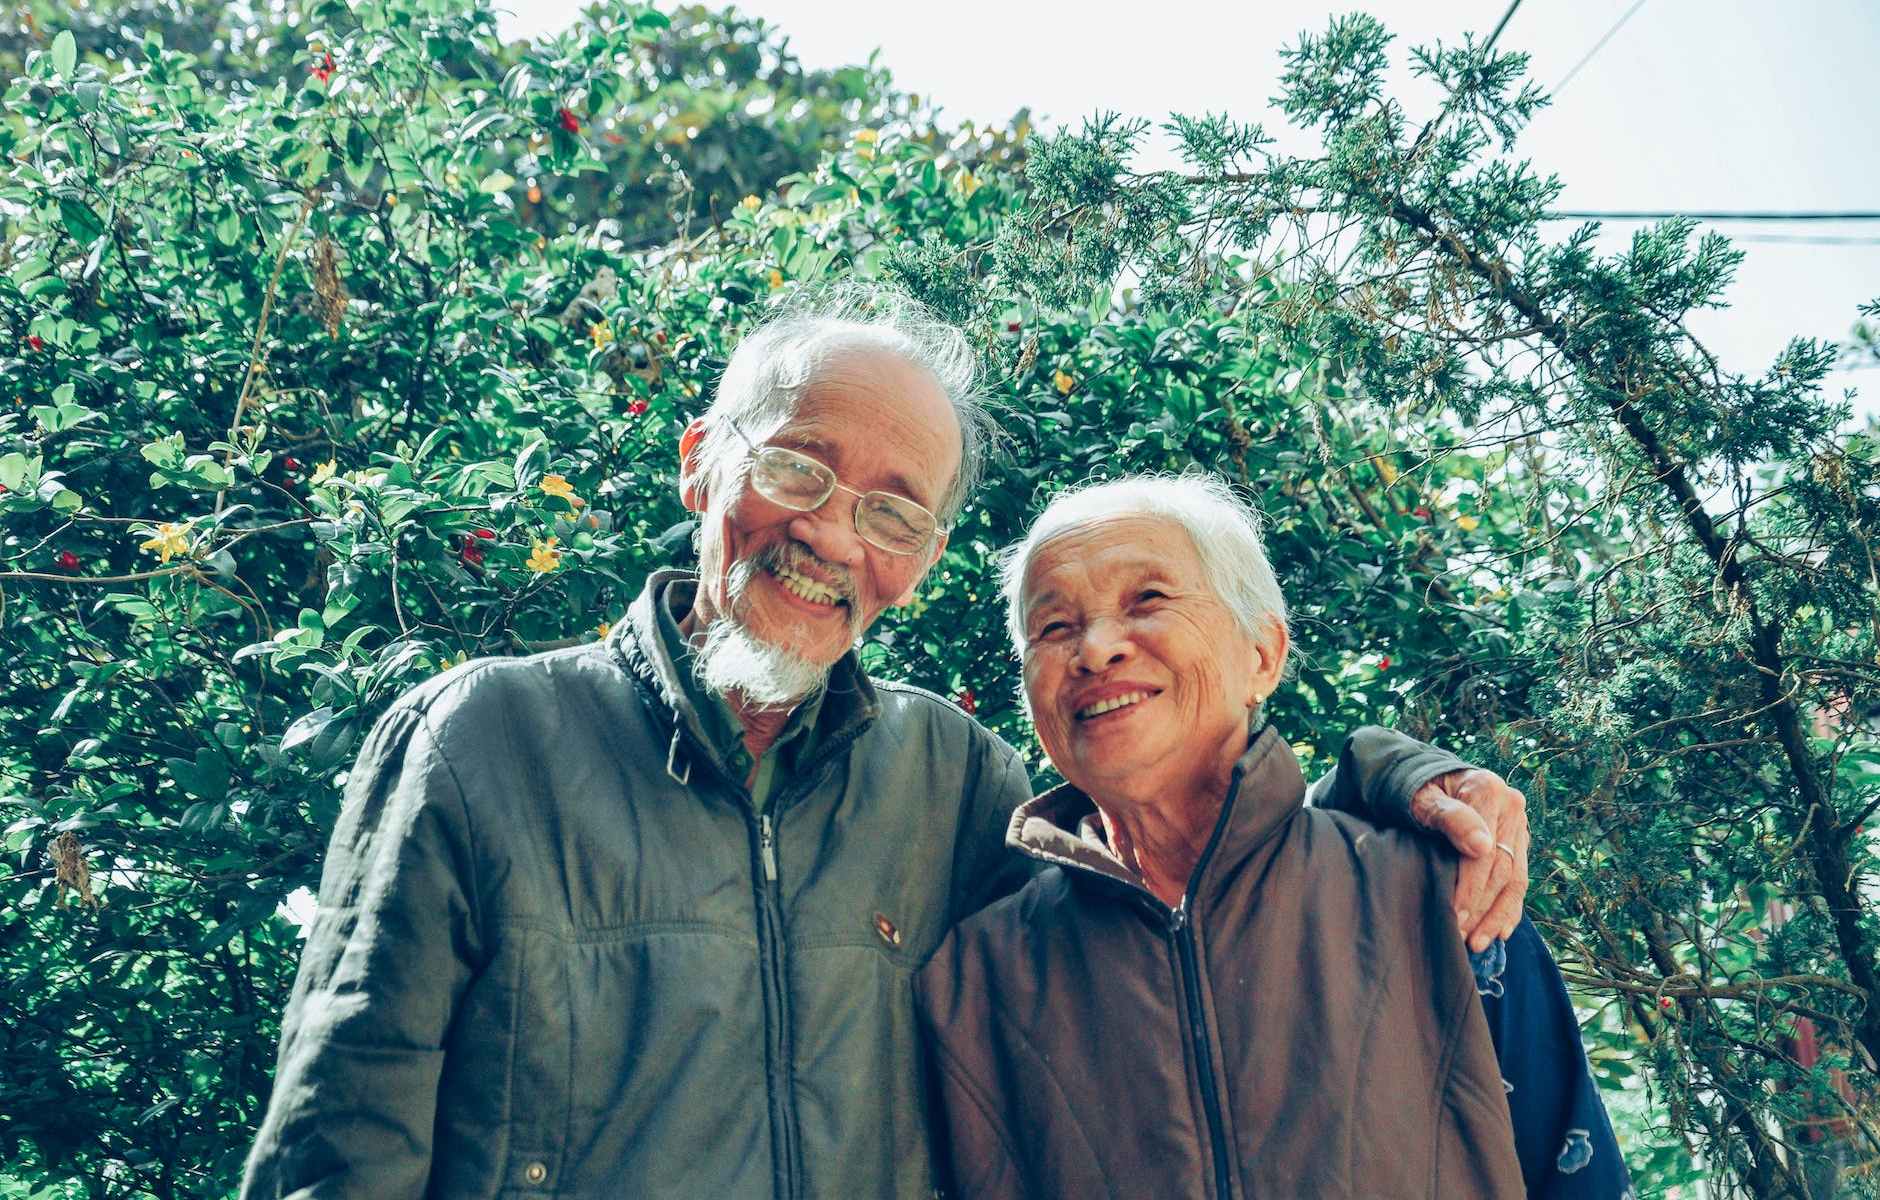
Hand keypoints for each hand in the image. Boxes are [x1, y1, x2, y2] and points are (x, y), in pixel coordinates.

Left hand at [1411, 767, 1528, 951]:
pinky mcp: (1518, 841)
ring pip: (1515, 879)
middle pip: (1501, 869)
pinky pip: (1520, 879)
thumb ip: (1449, 817)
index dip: (1470, 889)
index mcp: (1488, 790)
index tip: (1454, 917)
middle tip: (1462, 938)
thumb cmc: (1418, 790)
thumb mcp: (1422, 797)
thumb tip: (1481, 846)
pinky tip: (1500, 932)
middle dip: (1481, 909)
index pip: (1485, 852)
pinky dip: (1510, 908)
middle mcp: (1511, 806)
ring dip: (1497, 916)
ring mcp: (1518, 825)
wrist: (1430, 778)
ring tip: (1478, 943)